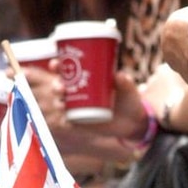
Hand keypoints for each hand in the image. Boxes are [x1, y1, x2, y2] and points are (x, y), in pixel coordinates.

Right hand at [28, 62, 148, 144]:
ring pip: (60, 103)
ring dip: (57, 103)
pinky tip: (64, 121)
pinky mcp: (80, 123)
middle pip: (58, 86)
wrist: (132, 121)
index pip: (65, 69)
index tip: (55, 64)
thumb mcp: (129, 90)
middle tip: (60, 87)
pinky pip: (67, 122)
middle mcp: (76, 92)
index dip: (56, 66)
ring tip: (62, 104)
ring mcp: (77, 108)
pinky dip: (64, 121)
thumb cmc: (129, 99)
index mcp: (84, 77)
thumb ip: (125, 83)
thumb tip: (120, 76)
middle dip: (55, 85)